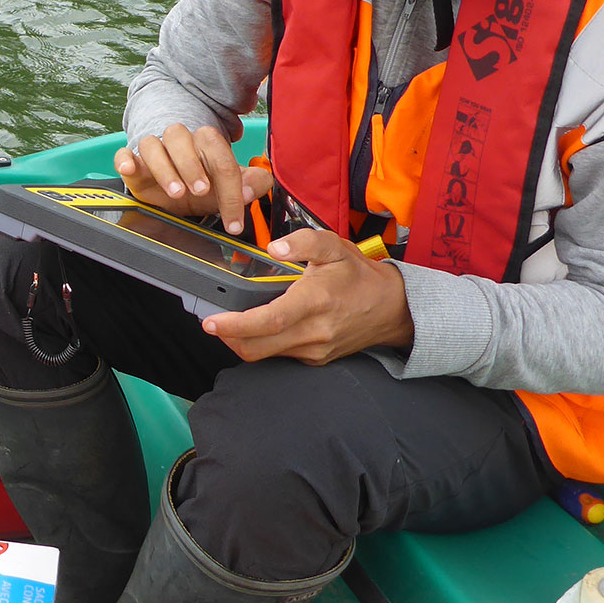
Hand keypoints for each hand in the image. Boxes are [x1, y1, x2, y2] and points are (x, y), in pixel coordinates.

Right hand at [114, 123, 271, 233]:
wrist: (177, 193)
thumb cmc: (204, 186)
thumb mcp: (230, 188)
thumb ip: (252, 183)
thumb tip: (254, 187)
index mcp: (206, 143)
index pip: (219, 154)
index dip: (230, 187)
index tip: (233, 219)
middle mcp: (179, 142)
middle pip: (180, 137)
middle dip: (192, 164)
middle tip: (201, 191)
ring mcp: (154, 151)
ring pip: (152, 144)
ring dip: (163, 167)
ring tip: (176, 192)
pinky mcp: (133, 164)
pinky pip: (124, 153)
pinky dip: (124, 159)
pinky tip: (129, 169)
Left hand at [200, 227, 414, 364]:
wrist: (392, 309)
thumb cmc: (358, 275)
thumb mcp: (334, 246)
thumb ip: (304, 242)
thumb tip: (274, 248)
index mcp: (316, 301)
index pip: (269, 321)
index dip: (236, 325)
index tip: (211, 323)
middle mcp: (314, 332)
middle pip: (258, 347)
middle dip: (229, 338)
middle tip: (212, 322)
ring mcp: (315, 350)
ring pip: (266, 355)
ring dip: (244, 341)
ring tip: (234, 323)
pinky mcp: (316, 360)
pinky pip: (280, 356)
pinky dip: (264, 344)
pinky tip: (262, 328)